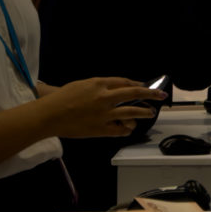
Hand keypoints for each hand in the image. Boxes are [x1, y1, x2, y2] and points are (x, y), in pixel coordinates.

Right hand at [43, 76, 164, 139]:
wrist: (49, 115)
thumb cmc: (62, 99)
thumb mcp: (82, 85)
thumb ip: (99, 86)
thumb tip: (116, 89)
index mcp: (99, 83)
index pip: (124, 82)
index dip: (136, 84)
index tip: (144, 85)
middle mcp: (105, 97)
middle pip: (134, 93)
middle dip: (150, 93)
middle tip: (161, 94)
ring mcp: (105, 113)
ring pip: (132, 111)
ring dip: (144, 111)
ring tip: (151, 112)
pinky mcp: (102, 128)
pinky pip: (121, 129)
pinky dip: (127, 128)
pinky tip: (129, 127)